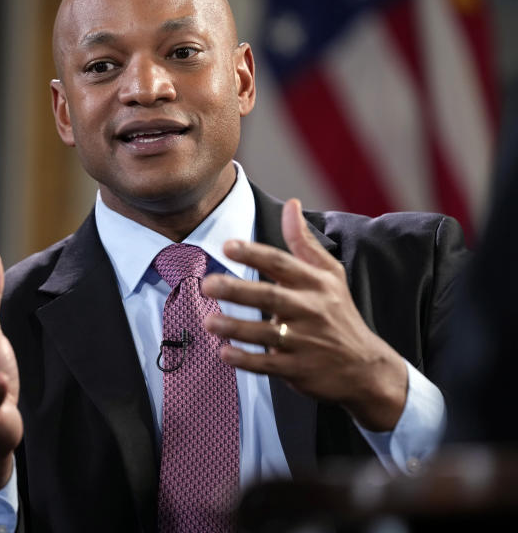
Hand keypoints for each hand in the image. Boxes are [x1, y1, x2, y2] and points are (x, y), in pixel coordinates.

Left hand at [201, 199, 407, 431]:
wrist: (366, 368)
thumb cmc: (339, 314)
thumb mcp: (330, 274)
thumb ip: (304, 242)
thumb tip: (291, 204)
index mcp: (314, 283)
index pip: (281, 263)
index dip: (254, 254)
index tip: (228, 246)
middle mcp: (310, 310)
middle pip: (270, 297)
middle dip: (237, 290)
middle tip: (207, 284)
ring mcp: (305, 342)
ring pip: (266, 334)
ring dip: (236, 327)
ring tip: (209, 321)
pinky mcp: (299, 370)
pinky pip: (268, 365)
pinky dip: (246, 360)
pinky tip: (224, 353)